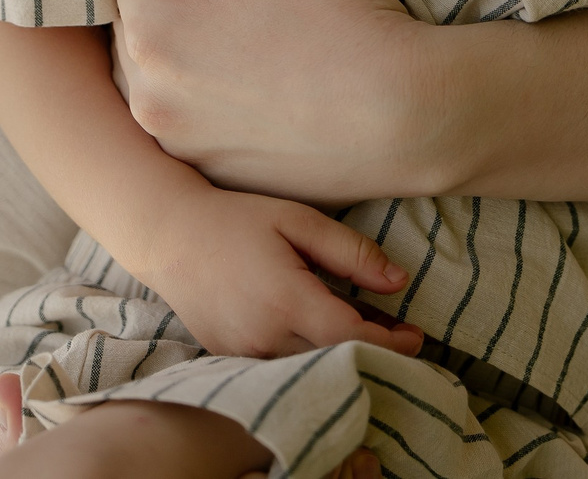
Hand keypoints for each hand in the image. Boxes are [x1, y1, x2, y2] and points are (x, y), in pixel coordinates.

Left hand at [111, 0, 434, 202]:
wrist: (414, 121)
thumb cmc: (351, 18)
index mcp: (154, 33)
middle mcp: (149, 101)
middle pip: (132, 18)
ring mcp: (180, 148)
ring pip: (152, 75)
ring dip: (172, 43)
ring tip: (223, 17)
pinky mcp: (213, 177)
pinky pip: (185, 122)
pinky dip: (199, 95)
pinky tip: (245, 75)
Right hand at [132, 182, 426, 360]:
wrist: (170, 236)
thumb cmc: (238, 220)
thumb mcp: (299, 222)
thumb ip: (351, 252)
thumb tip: (399, 282)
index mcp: (285, 299)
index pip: (351, 337)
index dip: (390, 342)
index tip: (417, 336)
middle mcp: (263, 336)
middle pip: (333, 360)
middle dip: (374, 351)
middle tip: (402, 334)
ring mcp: (243, 352)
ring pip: (308, 367)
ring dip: (342, 355)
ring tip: (369, 329)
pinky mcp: (229, 357)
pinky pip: (280, 365)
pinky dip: (309, 355)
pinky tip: (324, 333)